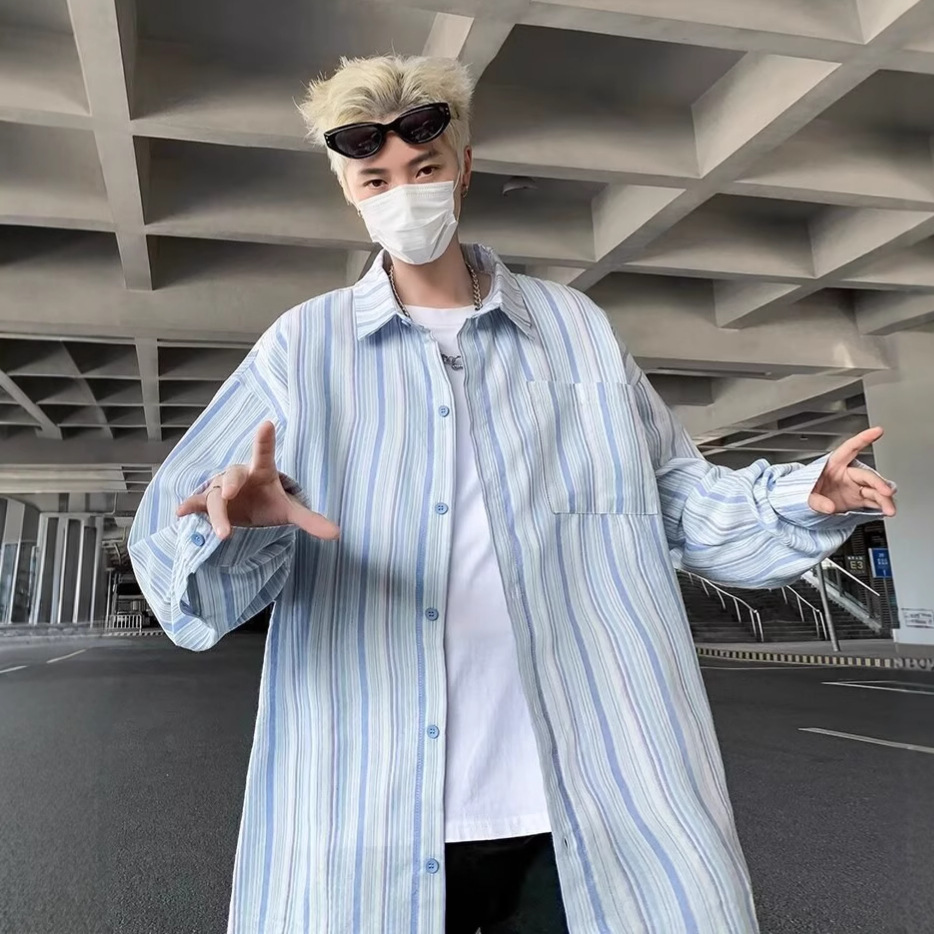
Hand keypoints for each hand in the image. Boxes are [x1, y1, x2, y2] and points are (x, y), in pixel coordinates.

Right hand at [176, 421, 340, 540]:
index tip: (267, 424)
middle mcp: (238, 477)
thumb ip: (311, 520)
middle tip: (230, 494)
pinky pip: (196, 502)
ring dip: (217, 514)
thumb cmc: (268, 505)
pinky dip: (189, 506)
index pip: (263, 453)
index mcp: (261, 472)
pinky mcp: (207, 502)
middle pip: (232, 476)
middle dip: (229, 484)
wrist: (248, 514)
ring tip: (224, 534)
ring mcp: (220, 489)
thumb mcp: (289, 513)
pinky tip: (181, 513)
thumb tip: (337, 534)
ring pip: (214, 497)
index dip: (264, 440)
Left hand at [808, 427, 895, 517]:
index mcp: (833, 465)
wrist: (805, 505)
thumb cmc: (805, 492)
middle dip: (879, 483)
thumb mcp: (804, 495)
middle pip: (867, 476)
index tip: (877, 430)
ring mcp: (854, 487)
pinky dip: (882, 506)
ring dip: (884, 499)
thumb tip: (828, 507)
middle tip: (886, 492)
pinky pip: (874, 501)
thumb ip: (816, 501)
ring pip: (874, 490)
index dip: (863, 439)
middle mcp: (847, 474)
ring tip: (889, 509)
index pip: (849, 449)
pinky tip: (886, 510)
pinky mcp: (858, 499)